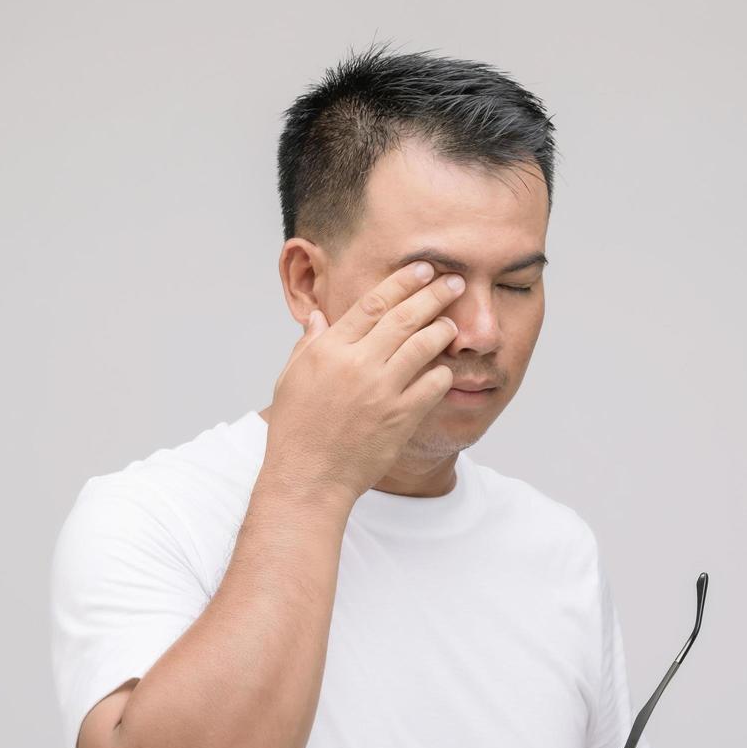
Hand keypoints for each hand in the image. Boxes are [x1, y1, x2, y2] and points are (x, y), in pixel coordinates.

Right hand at [264, 260, 465, 502]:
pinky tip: (447, 368)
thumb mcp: (291, 379)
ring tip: (453, 323)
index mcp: (329, 349)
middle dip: (434, 294)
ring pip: (424, 346)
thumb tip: (320, 317)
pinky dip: (443, 372)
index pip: (373, 302)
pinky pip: (433, 385)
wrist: (310, 477)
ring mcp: (382, 391)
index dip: (402, 282)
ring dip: (443, 329)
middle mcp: (358, 364)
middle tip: (454, 282)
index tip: (423, 269)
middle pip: (405, 317)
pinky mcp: (401, 417)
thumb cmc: (297, 429)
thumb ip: (309, 344)